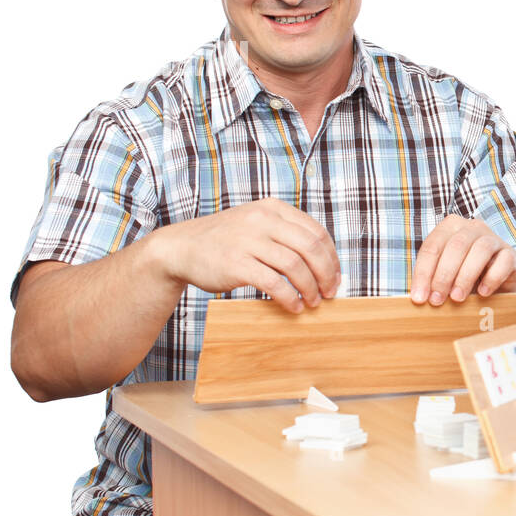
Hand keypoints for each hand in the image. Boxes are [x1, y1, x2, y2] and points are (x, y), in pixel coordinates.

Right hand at [154, 198, 340, 313]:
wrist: (180, 247)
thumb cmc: (225, 240)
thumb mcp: (256, 223)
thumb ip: (285, 234)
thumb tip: (322, 262)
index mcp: (273, 208)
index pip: (316, 232)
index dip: (332, 257)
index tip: (335, 275)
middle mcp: (262, 220)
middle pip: (311, 248)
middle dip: (327, 273)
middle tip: (330, 292)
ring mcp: (248, 240)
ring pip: (296, 266)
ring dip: (310, 288)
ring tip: (313, 302)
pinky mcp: (236, 263)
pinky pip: (274, 283)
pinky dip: (290, 298)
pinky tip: (294, 306)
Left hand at [410, 214, 515, 304]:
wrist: (498, 284)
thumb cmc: (466, 278)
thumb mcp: (445, 276)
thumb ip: (432, 280)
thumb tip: (419, 297)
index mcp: (451, 227)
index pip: (433, 246)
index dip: (424, 273)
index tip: (419, 298)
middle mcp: (473, 228)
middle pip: (456, 246)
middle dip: (443, 275)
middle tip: (437, 300)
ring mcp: (494, 238)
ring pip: (480, 249)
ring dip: (466, 276)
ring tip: (457, 298)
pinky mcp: (511, 254)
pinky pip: (503, 261)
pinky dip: (492, 278)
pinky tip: (483, 293)